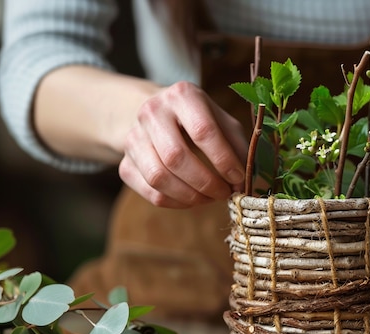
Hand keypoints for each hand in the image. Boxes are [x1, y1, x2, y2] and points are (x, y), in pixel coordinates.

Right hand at [118, 81, 248, 207]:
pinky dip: (176, 203)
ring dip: (190, 196)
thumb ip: (238, 146)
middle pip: (176, 157)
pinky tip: (192, 199)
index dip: (223, 160)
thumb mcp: (222, 121)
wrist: (157, 116)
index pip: (202, 131)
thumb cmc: (199, 120)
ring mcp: (133, 137)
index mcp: (182, 95)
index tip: (238, 179)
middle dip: (206, 182)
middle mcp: (152, 112)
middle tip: (223, 193)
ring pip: (159, 177)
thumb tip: (244, 181)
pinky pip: (150, 192)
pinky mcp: (125, 163)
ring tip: (209, 197)